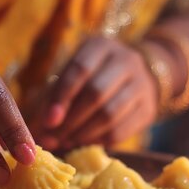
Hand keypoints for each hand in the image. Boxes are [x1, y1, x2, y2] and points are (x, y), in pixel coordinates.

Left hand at [39, 37, 157, 148]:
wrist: (139, 76)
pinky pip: (121, 131)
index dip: (62, 96)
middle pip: (96, 94)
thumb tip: (40, 135)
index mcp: (101, 46)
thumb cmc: (94, 76)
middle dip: (71, 120)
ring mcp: (141, 85)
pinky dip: (98, 141)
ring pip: (109, 115)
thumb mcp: (73, 75)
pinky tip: (84, 142)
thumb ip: (52, 99)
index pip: (80, 68)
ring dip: (83, 134)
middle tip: (54, 137)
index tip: (48, 121)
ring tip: (66, 141)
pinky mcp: (148, 109)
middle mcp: (125, 61)